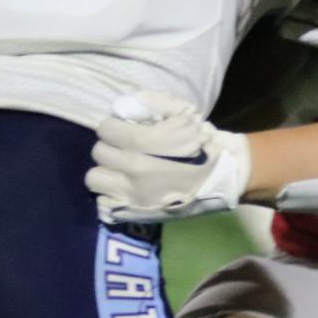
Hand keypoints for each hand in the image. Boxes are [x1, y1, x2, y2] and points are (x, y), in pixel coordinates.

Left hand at [87, 92, 250, 223]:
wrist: (223, 177)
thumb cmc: (201, 143)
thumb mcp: (182, 112)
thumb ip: (150, 103)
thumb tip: (119, 108)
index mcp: (142, 142)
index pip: (105, 128)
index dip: (115, 126)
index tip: (126, 130)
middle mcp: (132, 169)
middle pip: (98, 152)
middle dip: (111, 147)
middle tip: (126, 150)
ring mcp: (131, 194)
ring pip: (94, 178)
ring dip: (106, 172)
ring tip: (122, 171)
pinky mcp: (133, 214)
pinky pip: (103, 204)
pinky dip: (111, 196)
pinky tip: (125, 191)